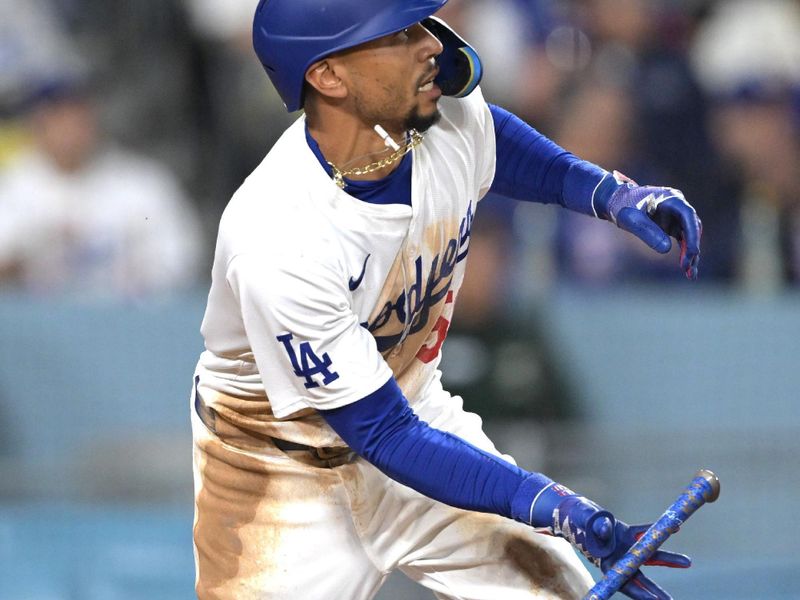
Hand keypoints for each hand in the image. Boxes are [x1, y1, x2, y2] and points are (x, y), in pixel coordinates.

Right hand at [531, 484, 690, 599]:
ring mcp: (624, 547)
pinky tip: (674, 528)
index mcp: (606, 563)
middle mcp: (617, 558)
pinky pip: (643, 533)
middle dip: (655, 589)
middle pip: (640, 576)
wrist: (575, 514)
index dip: (640, 593)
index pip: (624, 582)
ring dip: (667, 559)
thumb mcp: (584, 527)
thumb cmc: (577, 523)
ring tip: (687, 562)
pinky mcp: (626, 534)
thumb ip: (596, 530)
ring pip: (648, 556)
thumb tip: (606, 531)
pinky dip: (655, 531)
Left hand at [605, 172, 701, 279]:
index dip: (692, 234)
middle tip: (688, 268)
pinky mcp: (671, 226)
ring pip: (689, 236)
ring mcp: (676, 217)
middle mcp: (678, 207)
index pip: (688, 216)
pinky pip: (682, 241)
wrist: (616, 202)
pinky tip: (686, 269)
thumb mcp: (632, 219)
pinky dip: (683, 253)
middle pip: (692, 228)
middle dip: (692, 248)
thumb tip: (666, 249)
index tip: (693, 252)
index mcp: (671, 198)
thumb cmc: (623, 206)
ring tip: (691, 275)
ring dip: (690, 254)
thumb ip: (647, 232)